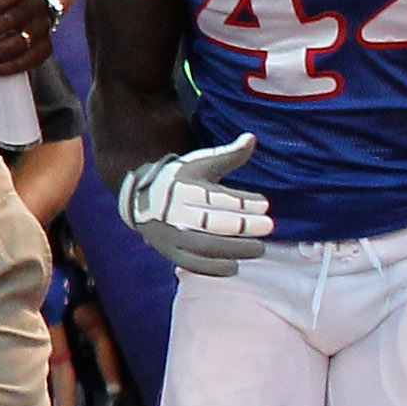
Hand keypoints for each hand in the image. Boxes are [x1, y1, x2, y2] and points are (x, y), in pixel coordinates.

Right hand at [118, 134, 273, 277]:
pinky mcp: (169, 252)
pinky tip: (235, 266)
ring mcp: (170, 235)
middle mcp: (175, 212)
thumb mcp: (200, 163)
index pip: (216, 197)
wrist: (138, 199)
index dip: (242, 201)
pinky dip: (214, 268)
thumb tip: (252, 137)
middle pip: (211, 223)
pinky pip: (192, 264)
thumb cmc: (179, 180)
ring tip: (259, 249)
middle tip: (269, 227)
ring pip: (204, 246)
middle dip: (242, 226)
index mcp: (183, 187)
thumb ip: (228, 155)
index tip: (265, 204)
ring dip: (234, 249)